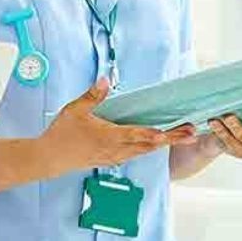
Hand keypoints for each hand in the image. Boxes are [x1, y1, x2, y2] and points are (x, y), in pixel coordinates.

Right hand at [44, 79, 195, 167]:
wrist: (50, 158)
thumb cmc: (61, 134)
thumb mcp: (75, 110)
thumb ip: (92, 95)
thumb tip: (105, 80)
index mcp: (111, 136)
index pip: (141, 135)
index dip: (161, 134)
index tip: (178, 132)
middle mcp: (117, 149)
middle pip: (149, 145)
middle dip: (171, 139)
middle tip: (191, 135)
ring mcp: (114, 156)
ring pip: (143, 151)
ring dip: (161, 145)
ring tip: (177, 138)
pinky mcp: (109, 160)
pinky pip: (133, 155)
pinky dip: (146, 149)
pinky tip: (150, 145)